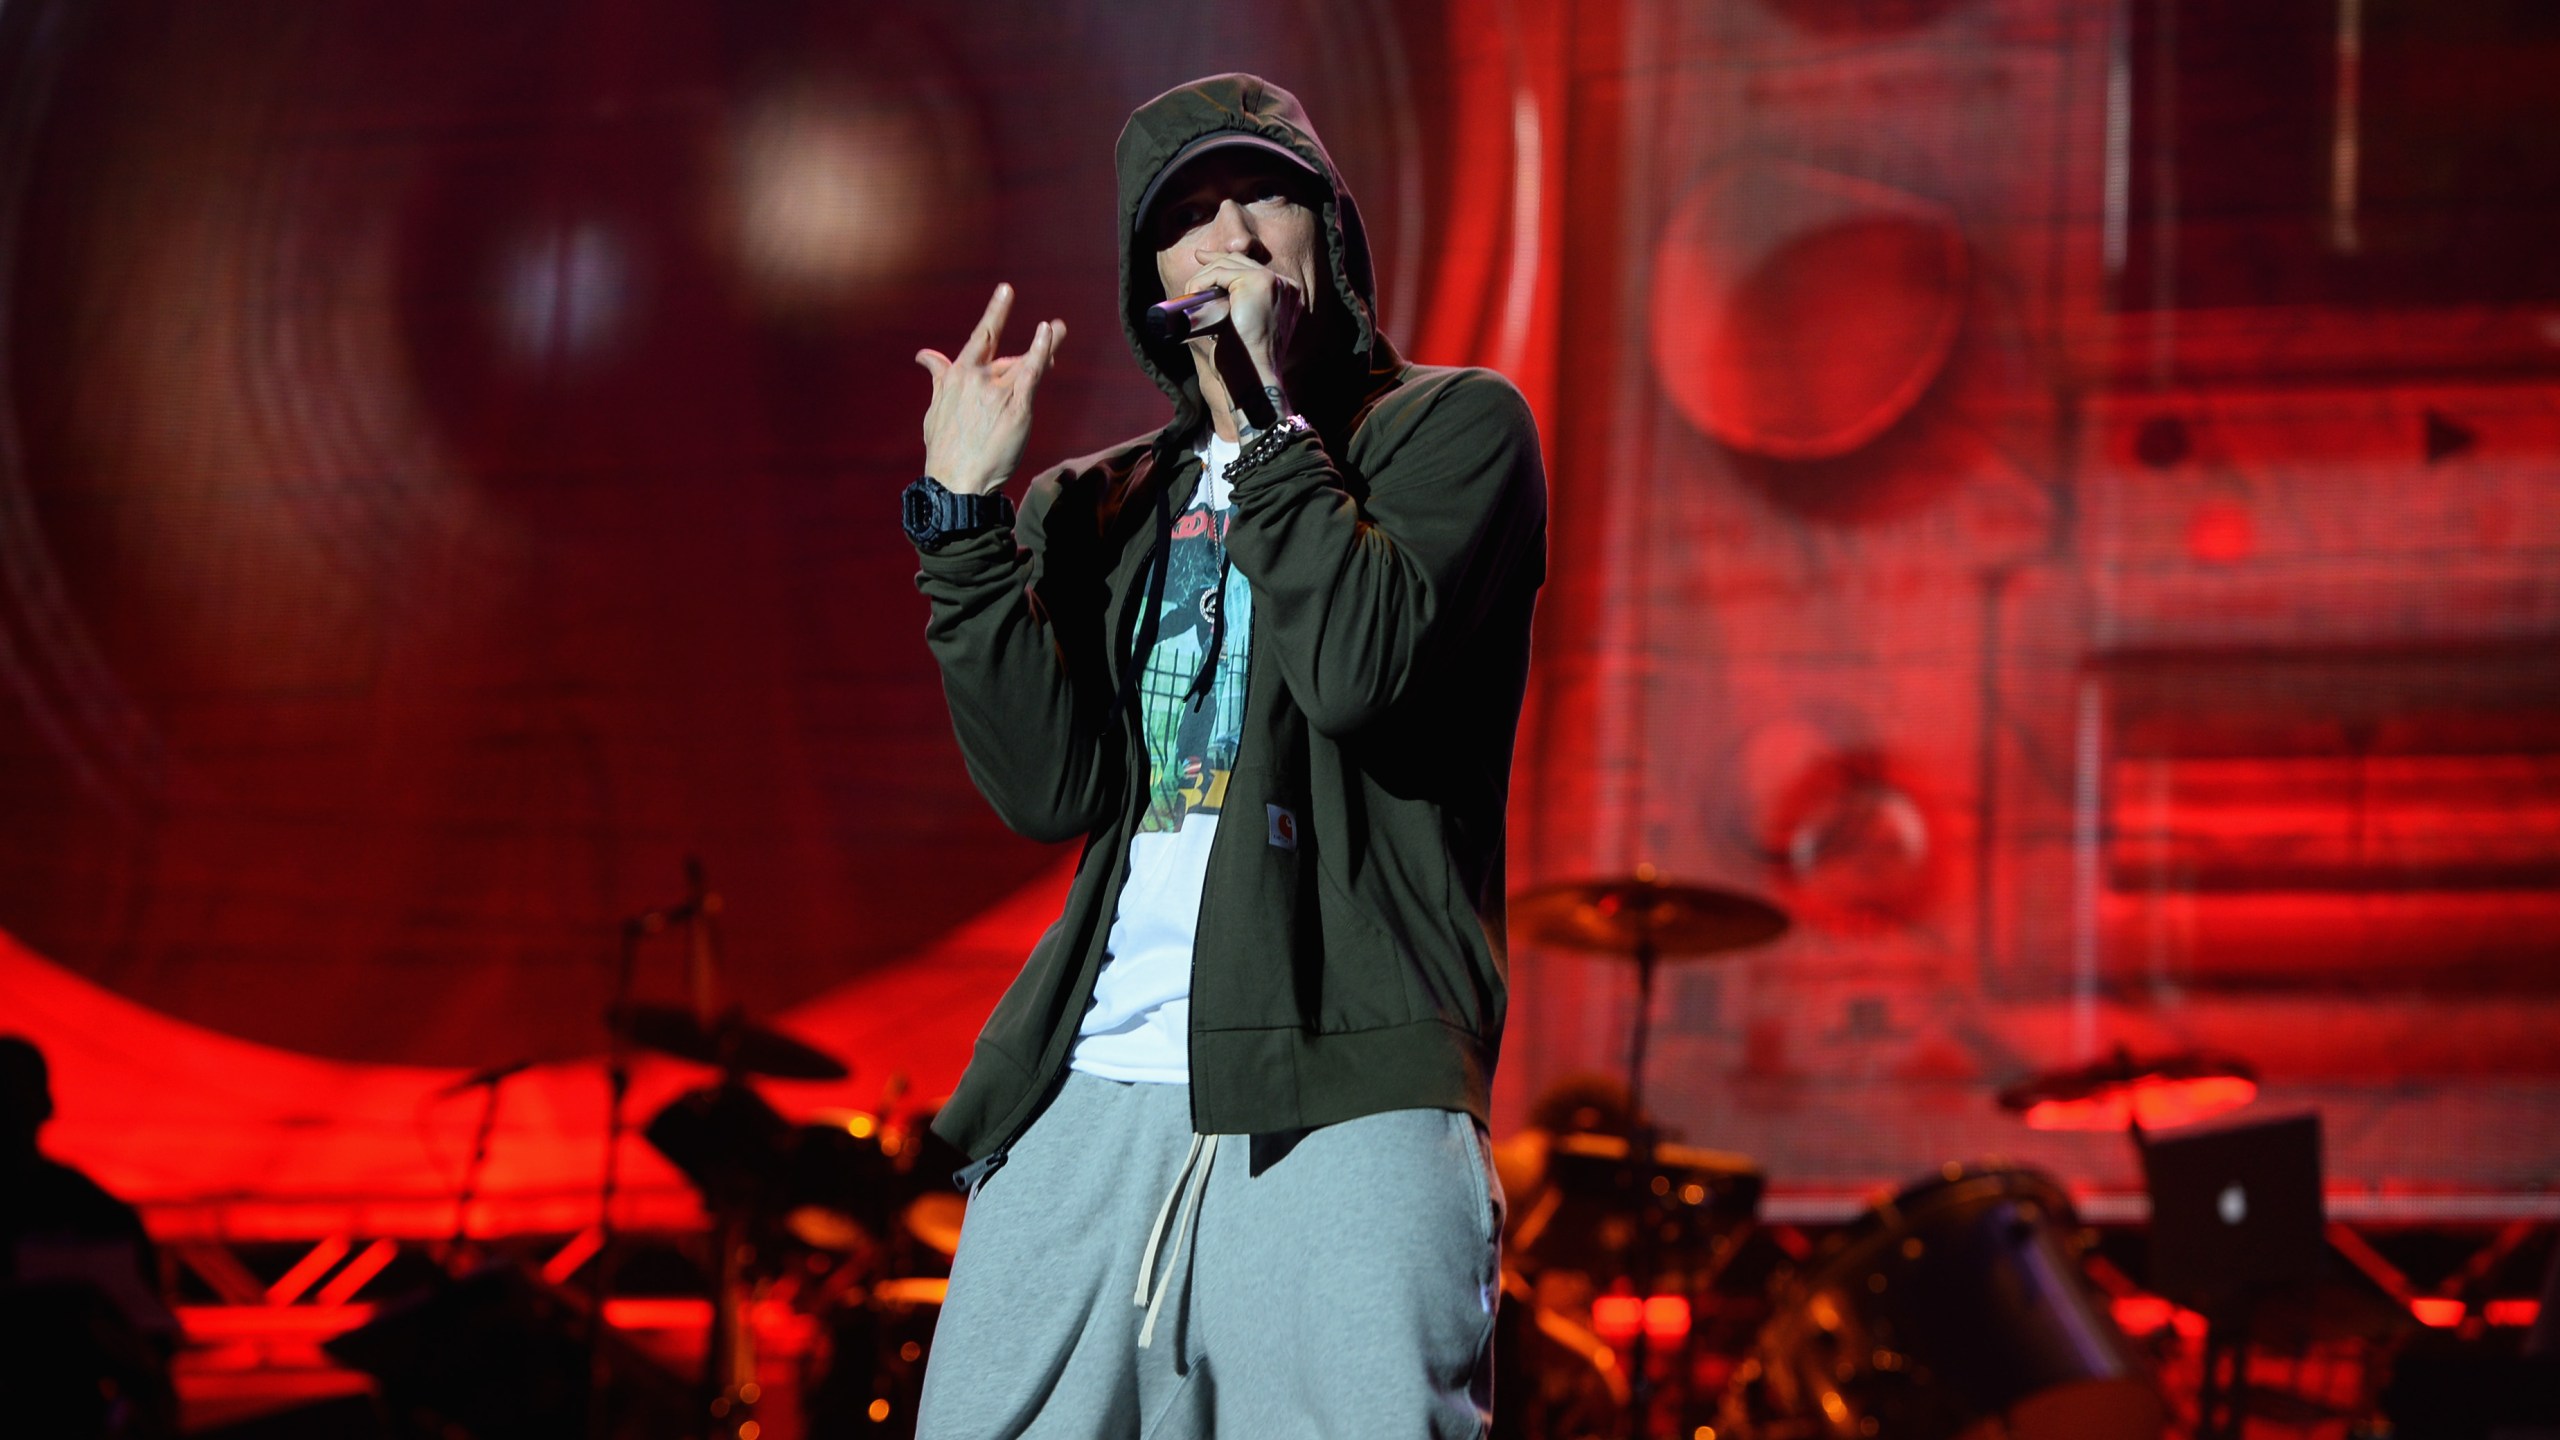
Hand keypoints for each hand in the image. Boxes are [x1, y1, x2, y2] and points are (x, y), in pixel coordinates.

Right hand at [915, 283, 1065, 495]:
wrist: (956, 481)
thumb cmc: (944, 448)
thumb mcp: (936, 407)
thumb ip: (939, 377)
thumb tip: (925, 355)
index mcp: (957, 375)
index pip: (980, 336)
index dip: (996, 312)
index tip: (1007, 290)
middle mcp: (977, 378)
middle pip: (1008, 356)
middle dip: (1029, 350)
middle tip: (1051, 336)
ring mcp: (998, 392)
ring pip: (1025, 362)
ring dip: (1046, 344)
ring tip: (1059, 328)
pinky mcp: (1017, 409)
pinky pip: (1032, 374)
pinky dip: (1041, 351)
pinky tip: (1049, 333)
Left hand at [1178, 240, 1304, 392]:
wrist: (1253, 376)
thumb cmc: (1245, 362)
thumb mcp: (1243, 328)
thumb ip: (1238, 307)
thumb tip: (1213, 293)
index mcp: (1286, 296)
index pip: (1252, 268)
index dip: (1227, 261)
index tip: (1204, 259)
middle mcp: (1285, 285)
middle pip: (1240, 261)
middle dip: (1213, 262)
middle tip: (1196, 259)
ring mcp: (1272, 281)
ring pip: (1227, 265)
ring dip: (1202, 278)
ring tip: (1191, 295)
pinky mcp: (1256, 282)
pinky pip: (1219, 272)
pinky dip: (1201, 282)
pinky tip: (1194, 294)